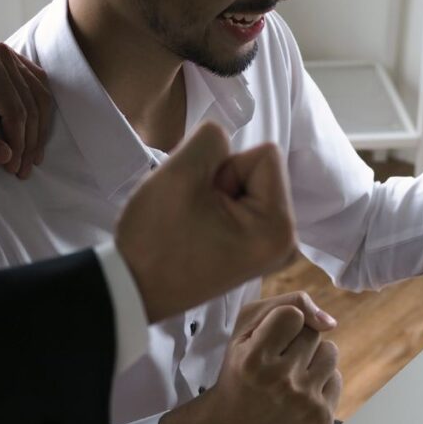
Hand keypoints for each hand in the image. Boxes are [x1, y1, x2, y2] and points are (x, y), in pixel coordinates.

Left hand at [0, 41, 52, 178]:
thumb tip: (6, 157)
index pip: (14, 110)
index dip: (18, 142)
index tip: (13, 167)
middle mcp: (2, 55)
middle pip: (31, 105)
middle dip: (30, 142)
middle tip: (24, 168)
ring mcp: (10, 54)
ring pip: (41, 96)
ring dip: (41, 129)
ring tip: (34, 155)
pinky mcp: (15, 58)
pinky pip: (39, 85)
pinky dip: (42, 109)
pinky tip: (38, 130)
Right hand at [116, 122, 297, 323]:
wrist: (135, 289)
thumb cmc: (155, 239)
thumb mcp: (181, 172)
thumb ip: (212, 138)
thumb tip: (226, 135)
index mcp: (280, 227)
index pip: (266, 154)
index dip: (226, 166)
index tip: (202, 200)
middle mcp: (288, 242)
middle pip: (261, 170)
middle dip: (224, 181)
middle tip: (194, 214)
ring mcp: (274, 250)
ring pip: (250, 185)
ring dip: (218, 195)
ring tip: (195, 224)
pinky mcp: (259, 251)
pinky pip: (245, 205)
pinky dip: (220, 209)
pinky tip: (201, 232)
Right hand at [156, 292, 341, 423]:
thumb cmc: (240, 372)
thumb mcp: (244, 331)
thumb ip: (283, 306)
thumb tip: (330, 322)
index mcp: (254, 360)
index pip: (292, 314)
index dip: (283, 322)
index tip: (268, 340)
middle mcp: (279, 383)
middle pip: (313, 333)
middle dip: (296, 342)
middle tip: (275, 364)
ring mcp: (303, 404)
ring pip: (330, 352)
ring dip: (313, 360)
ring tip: (289, 378)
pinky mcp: (321, 420)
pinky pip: (336, 378)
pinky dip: (320, 383)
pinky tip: (298, 396)